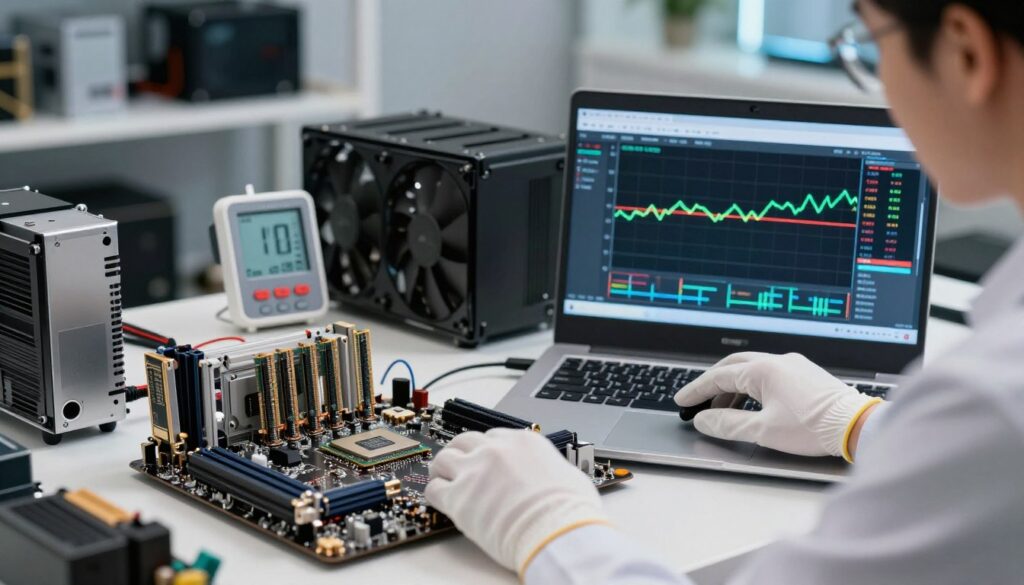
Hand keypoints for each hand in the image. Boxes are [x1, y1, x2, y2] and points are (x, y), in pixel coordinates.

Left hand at [425, 428, 607, 573]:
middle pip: (465, 441)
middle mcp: (495, 450)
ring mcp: (474, 471)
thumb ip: (552, 468)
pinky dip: (435, 494)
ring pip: (444, 459)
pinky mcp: (457, 497)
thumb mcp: (568, 474)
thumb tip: (554, 476)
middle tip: (460, 467)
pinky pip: (434, 489)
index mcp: (523, 442)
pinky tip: (442, 502)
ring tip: (444, 481)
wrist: (556, 531)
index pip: (493, 437)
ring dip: (443, 470)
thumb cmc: (568, 510)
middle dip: (462, 453)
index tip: (485, 460)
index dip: (487, 450)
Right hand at [674, 352, 881, 459]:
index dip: (697, 391)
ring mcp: (795, 366)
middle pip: (734, 366)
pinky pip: (771, 375)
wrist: (856, 427)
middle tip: (699, 402)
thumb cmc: (812, 428)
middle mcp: (778, 361)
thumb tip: (704, 420)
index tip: (682, 401)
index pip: (719, 377)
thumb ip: (727, 424)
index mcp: (764, 370)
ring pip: (753, 370)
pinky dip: (753, 388)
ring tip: (724, 411)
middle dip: (713, 384)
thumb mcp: (762, 430)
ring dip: (734, 388)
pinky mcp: (807, 376)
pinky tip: (753, 405)